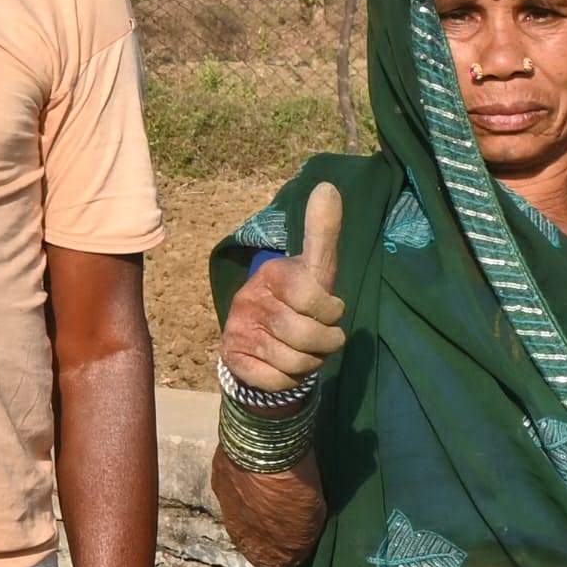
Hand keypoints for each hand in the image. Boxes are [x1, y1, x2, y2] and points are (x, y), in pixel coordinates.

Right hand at [221, 183, 350, 397]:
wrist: (260, 339)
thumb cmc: (298, 301)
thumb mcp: (315, 268)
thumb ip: (323, 232)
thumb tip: (329, 186)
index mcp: (271, 274)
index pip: (315, 298)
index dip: (332, 312)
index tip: (330, 310)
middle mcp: (249, 300)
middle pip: (306, 335)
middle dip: (326, 343)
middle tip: (324, 338)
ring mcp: (238, 330)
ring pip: (294, 362)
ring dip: (310, 362)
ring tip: (305, 351)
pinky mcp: (233, 359)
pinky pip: (276, 380)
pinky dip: (290, 379)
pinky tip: (285, 366)